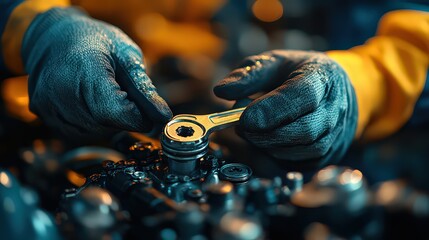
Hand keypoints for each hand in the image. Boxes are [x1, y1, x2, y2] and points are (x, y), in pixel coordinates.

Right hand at [22, 8, 171, 137]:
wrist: (53, 37)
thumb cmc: (95, 41)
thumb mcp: (127, 55)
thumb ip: (145, 89)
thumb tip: (163, 118)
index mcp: (83, 71)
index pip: (116, 112)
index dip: (138, 117)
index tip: (149, 109)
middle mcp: (60, 93)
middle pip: (108, 125)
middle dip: (126, 117)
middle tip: (125, 93)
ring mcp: (49, 107)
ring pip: (96, 132)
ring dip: (110, 121)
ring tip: (106, 93)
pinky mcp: (45, 117)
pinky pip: (82, 132)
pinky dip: (95, 122)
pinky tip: (93, 101)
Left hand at [214, 50, 357, 166]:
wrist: (333, 88)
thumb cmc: (297, 73)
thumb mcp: (273, 63)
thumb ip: (248, 75)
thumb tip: (221, 91)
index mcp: (322, 75)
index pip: (304, 95)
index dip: (273, 109)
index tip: (245, 118)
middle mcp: (336, 106)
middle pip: (305, 129)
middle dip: (267, 133)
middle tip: (242, 126)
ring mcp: (337, 133)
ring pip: (304, 150)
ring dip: (271, 146)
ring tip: (253, 132)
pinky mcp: (330, 153)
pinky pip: (303, 163)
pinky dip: (279, 155)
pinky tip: (267, 142)